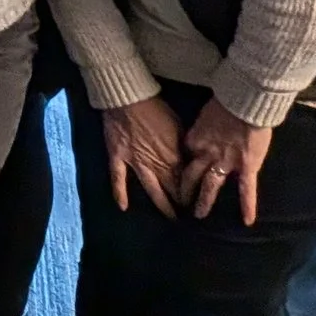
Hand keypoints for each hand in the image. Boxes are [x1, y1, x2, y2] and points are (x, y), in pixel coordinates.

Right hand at [102, 95, 185, 218]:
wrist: (128, 97)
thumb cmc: (156, 108)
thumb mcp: (178, 126)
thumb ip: (184, 147)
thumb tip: (191, 161)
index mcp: (173, 156)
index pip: (186, 180)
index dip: (192, 192)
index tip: (198, 201)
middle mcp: (156, 164)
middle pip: (171, 189)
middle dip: (180, 203)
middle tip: (188, 216)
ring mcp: (135, 162)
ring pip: (151, 189)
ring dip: (161, 204)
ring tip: (169, 218)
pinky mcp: (118, 157)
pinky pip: (118, 178)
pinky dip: (120, 192)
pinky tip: (122, 207)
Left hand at [179, 97, 273, 225]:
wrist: (244, 102)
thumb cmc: (225, 103)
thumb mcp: (205, 115)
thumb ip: (202, 127)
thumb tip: (203, 129)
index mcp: (195, 139)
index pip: (186, 156)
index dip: (183, 164)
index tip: (178, 173)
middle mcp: (206, 154)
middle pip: (191, 175)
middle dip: (184, 189)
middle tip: (179, 202)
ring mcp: (226, 162)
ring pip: (211, 185)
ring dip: (204, 201)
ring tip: (199, 215)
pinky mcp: (247, 167)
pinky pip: (247, 189)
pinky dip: (248, 206)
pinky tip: (248, 221)